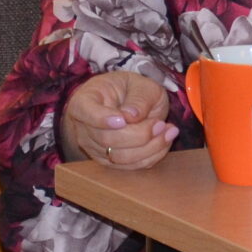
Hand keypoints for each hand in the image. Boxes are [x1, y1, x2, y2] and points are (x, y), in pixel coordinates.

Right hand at [61, 70, 177, 168]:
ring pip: (120, 157)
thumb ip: (138, 98)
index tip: (123, 119)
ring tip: (168, 131)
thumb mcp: (141, 85)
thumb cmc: (132, 90)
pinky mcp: (109, 162)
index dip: (102, 119)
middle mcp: (83, 128)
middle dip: (139, 134)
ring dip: (150, 147)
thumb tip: (132, 116)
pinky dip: (152, 155)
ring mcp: (94, 148)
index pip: (86, 113)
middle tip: (161, 123)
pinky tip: (164, 140)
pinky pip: (131, 166)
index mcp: (84, 101)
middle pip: (107, 139)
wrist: (129, 103)